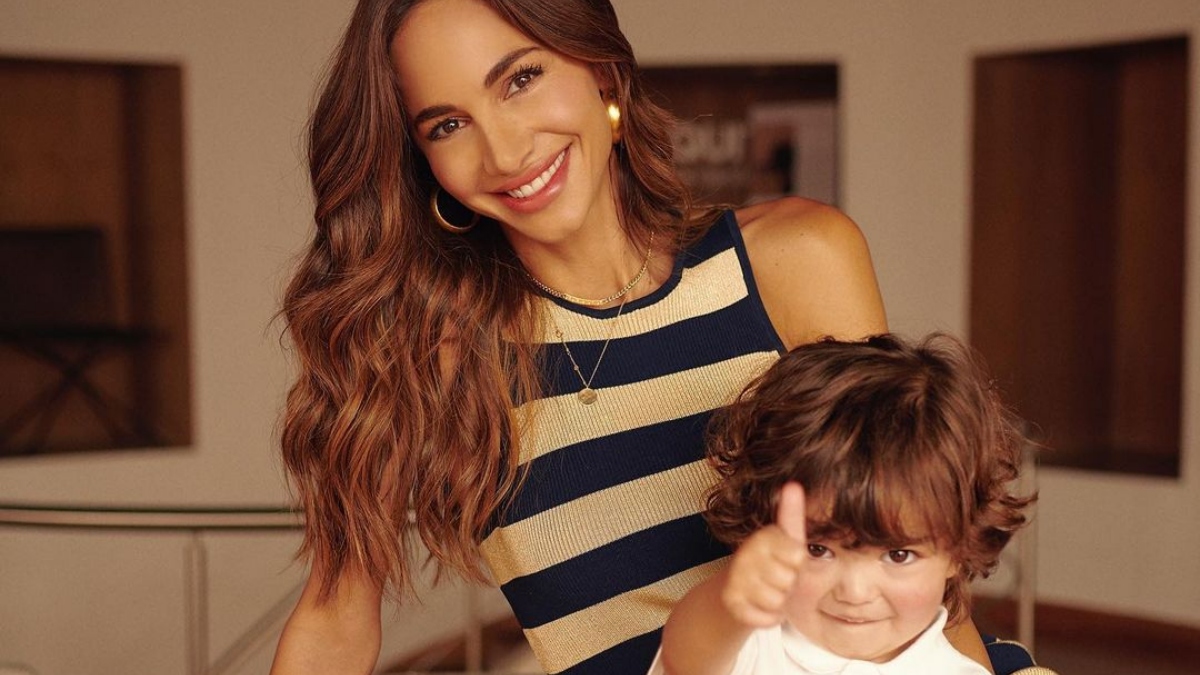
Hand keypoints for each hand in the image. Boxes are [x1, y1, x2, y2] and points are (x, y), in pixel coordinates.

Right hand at [719, 481, 807, 627]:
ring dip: (778, 602)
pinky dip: (768, 618)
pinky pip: (765, 618)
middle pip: (787, 580)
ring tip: (769, 592)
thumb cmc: (771, 564)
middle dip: (788, 585)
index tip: (787, 560)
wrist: (737, 592)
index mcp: (762, 536)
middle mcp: (745, 554)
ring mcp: (736, 578)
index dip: (796, 565)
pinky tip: (761, 607)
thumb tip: (792, 484)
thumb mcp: (787, 539)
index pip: (797, 556)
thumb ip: (791, 514)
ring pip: (776, 600)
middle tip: (777, 579)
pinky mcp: (730, 601)